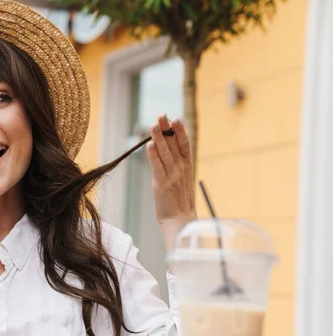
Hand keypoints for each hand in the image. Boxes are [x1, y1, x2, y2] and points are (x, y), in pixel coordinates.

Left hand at [147, 114, 196, 251]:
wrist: (179, 220)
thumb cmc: (179, 200)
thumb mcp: (181, 178)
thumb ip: (177, 163)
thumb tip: (169, 147)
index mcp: (187, 166)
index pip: (184, 144)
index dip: (180, 131)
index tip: (175, 119)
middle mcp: (181, 169)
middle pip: (173, 145)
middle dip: (167, 129)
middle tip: (161, 115)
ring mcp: (172, 176)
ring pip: (165, 153)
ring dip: (159, 138)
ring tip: (153, 125)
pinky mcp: (162, 185)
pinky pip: (157, 167)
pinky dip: (153, 156)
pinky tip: (149, 145)